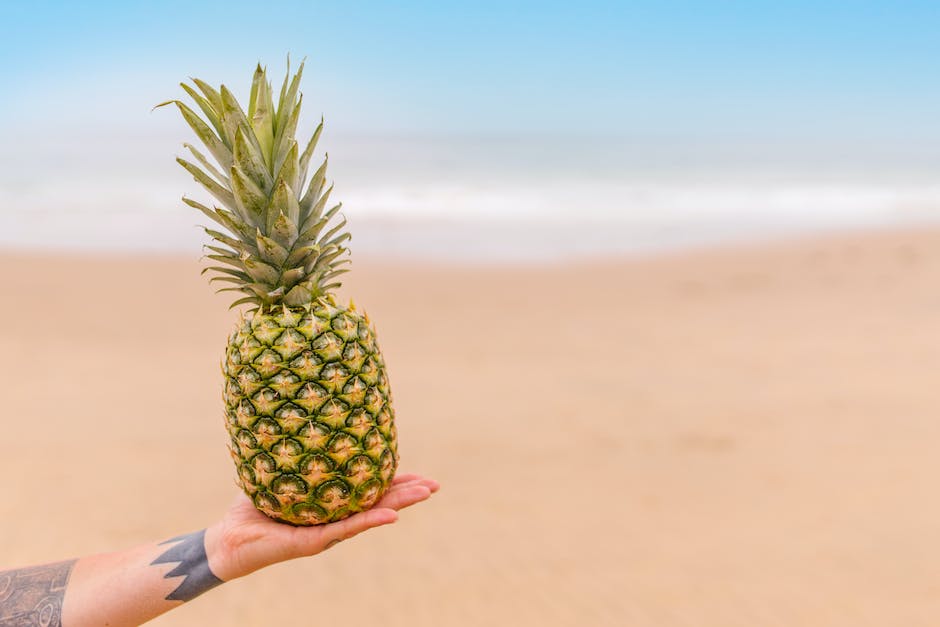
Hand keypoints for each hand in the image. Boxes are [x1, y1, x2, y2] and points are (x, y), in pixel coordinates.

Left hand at [205, 473, 438, 580]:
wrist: (227, 541)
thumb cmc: (251, 506)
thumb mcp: (277, 472)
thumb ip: (294, 452)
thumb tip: (299, 412)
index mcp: (332, 504)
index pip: (370, 490)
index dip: (395, 480)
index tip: (420, 472)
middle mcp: (335, 518)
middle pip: (379, 503)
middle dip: (408, 493)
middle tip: (436, 484)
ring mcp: (326, 532)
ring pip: (370, 515)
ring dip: (399, 504)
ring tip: (425, 493)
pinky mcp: (312, 542)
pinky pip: (345, 529)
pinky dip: (370, 520)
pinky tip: (391, 515)